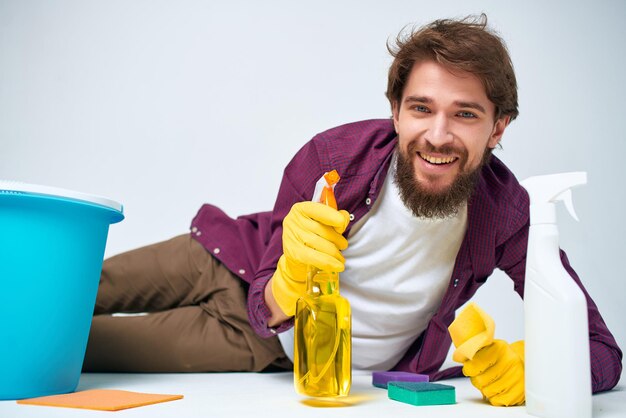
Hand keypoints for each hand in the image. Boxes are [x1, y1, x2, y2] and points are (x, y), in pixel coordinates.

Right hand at [271, 201, 349, 315]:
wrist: (295, 266)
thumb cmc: (312, 241)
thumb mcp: (322, 227)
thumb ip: (334, 219)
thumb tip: (346, 217)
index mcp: (300, 210)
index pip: (317, 208)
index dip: (331, 215)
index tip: (342, 223)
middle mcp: (292, 221)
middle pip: (322, 229)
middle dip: (337, 239)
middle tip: (343, 246)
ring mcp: (291, 238)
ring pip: (321, 244)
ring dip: (335, 252)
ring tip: (340, 258)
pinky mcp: (293, 254)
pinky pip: (315, 257)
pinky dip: (329, 262)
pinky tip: (338, 265)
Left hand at [462, 339, 524, 405]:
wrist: (524, 362)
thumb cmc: (501, 356)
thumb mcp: (488, 347)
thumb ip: (473, 351)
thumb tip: (460, 358)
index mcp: (499, 348)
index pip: (474, 365)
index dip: (468, 369)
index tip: (469, 369)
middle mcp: (510, 362)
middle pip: (479, 381)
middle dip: (476, 379)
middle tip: (481, 375)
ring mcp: (516, 377)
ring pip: (487, 392)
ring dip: (485, 388)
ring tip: (491, 381)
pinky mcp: (519, 391)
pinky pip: (497, 400)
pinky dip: (494, 397)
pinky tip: (498, 388)